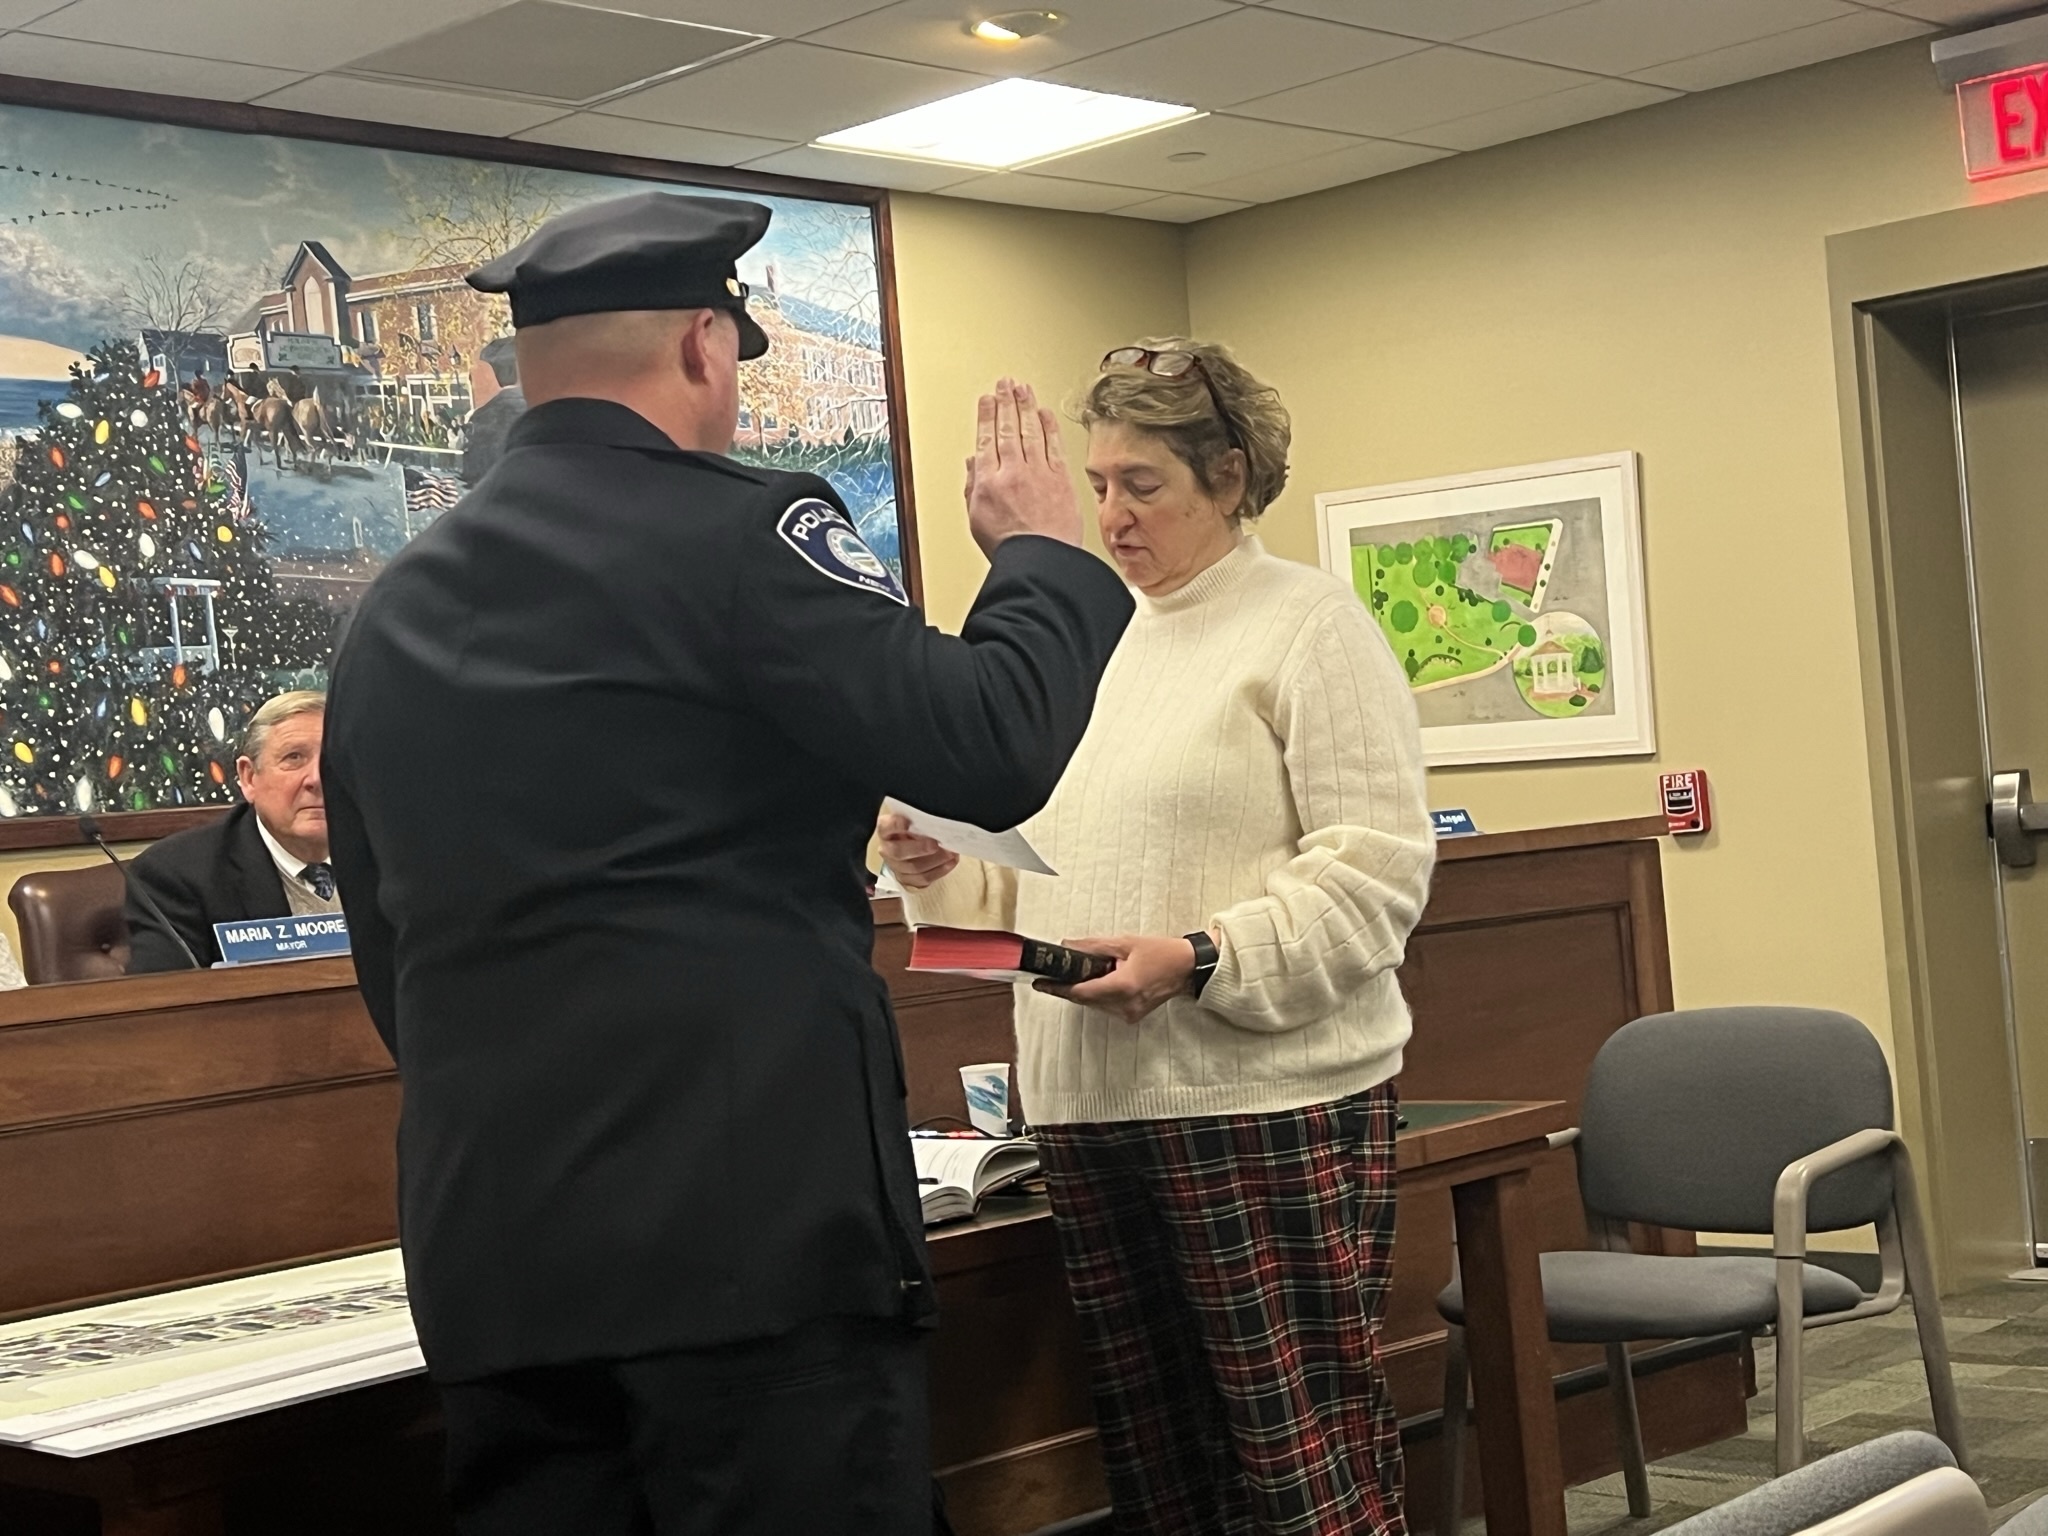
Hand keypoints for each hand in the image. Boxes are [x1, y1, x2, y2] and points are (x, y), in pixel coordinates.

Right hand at [877, 810, 958, 889]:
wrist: (912, 844)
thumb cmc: (915, 828)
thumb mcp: (914, 819)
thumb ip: (919, 820)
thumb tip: (936, 822)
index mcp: (886, 831)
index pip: (886, 827)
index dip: (895, 825)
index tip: (907, 822)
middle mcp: (886, 850)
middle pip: (898, 852)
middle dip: (919, 849)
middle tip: (935, 844)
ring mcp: (895, 867)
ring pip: (913, 868)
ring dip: (935, 861)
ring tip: (951, 853)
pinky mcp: (907, 880)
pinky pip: (923, 879)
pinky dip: (939, 871)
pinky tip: (950, 862)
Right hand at [967, 378, 1080, 557]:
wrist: (1042, 562)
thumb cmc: (1011, 549)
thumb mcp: (977, 520)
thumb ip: (973, 487)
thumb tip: (973, 464)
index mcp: (989, 482)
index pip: (986, 439)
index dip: (986, 415)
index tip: (987, 400)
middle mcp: (1013, 472)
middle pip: (1008, 428)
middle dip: (1006, 402)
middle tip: (1005, 384)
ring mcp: (1039, 473)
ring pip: (1031, 431)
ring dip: (1026, 406)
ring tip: (1022, 388)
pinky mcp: (1061, 479)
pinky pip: (1053, 445)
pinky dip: (1049, 426)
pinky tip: (1045, 413)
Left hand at [1035, 934, 1195, 1023]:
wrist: (1188, 968)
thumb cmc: (1162, 953)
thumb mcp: (1126, 943)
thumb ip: (1094, 946)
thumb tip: (1067, 946)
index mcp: (1123, 987)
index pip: (1081, 991)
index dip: (1058, 988)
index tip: (1040, 983)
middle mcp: (1125, 1005)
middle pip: (1085, 999)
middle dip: (1069, 987)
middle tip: (1053, 973)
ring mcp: (1129, 1013)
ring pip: (1094, 1004)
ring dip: (1084, 990)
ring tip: (1081, 972)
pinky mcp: (1132, 1016)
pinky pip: (1105, 1006)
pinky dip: (1098, 994)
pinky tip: (1101, 980)